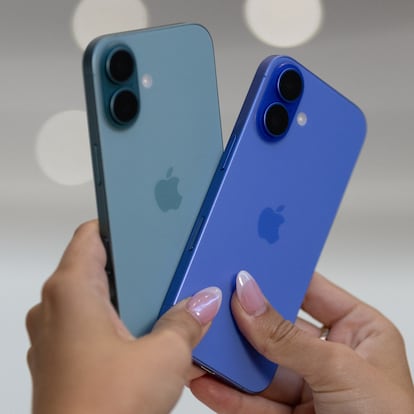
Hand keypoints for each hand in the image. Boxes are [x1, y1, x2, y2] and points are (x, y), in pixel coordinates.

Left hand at [26, 221, 221, 413]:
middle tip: (162, 260)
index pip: (89, 235)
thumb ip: (187, 321)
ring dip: (124, 297)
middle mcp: (54, 309)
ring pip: (92, 299)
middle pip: (94, 266)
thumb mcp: (164, 355)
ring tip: (160, 295)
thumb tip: (204, 302)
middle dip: (130, 264)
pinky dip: (115, 322)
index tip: (142, 221)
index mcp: (70, 292)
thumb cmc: (103, 409)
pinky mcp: (63, 360)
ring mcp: (55, 336)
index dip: (117, 224)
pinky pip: (89, 326)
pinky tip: (145, 332)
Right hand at [191, 271, 413, 412]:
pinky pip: (255, 402)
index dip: (278, 277)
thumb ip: (287, 337)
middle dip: (245, 323)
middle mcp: (334, 356)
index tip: (244, 268)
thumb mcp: (340, 370)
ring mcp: (311, 388)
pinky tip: (208, 382)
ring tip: (202, 347)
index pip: (311, 290)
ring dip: (230, 361)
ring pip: (261, 368)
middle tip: (215, 307)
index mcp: (360, 331)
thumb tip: (248, 297)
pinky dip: (229, 395)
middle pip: (278, 330)